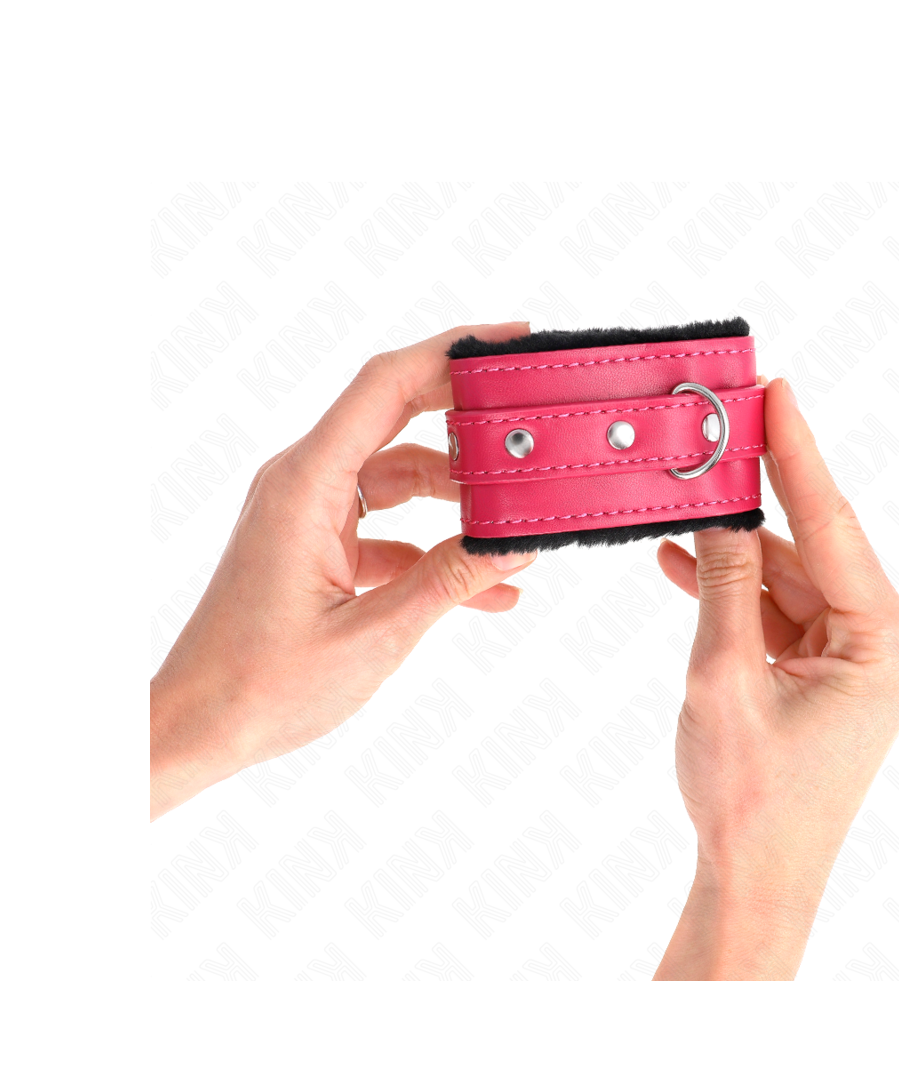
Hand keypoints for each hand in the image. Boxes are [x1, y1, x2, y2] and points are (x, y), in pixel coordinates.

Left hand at [150, 324, 537, 818]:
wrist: (197, 727)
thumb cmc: (260, 686)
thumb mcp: (374, 637)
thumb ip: (449, 583)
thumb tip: (515, 547)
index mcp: (305, 486)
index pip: (385, 387)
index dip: (451, 353)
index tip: (512, 342)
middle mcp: (302, 484)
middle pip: (397, 421)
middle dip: (468, 421)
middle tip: (531, 424)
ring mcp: (306, 514)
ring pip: (398, 478)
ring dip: (457, 500)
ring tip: (516, 522)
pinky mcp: (313, 547)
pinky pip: (385, 528)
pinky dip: (431, 548)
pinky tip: (483, 588)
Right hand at [653, 377, 898, 979]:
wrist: (753, 878)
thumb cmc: (750, 799)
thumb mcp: (723, 676)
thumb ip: (724, 581)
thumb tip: (716, 506)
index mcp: (886, 647)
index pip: (835, 528)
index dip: (798, 456)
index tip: (777, 393)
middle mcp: (885, 646)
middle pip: (816, 547)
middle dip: (761, 495)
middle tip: (723, 428)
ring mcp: (856, 661)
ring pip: (791, 577)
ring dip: (734, 547)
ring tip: (683, 494)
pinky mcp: (826, 674)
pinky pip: (779, 612)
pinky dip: (734, 590)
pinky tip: (683, 557)